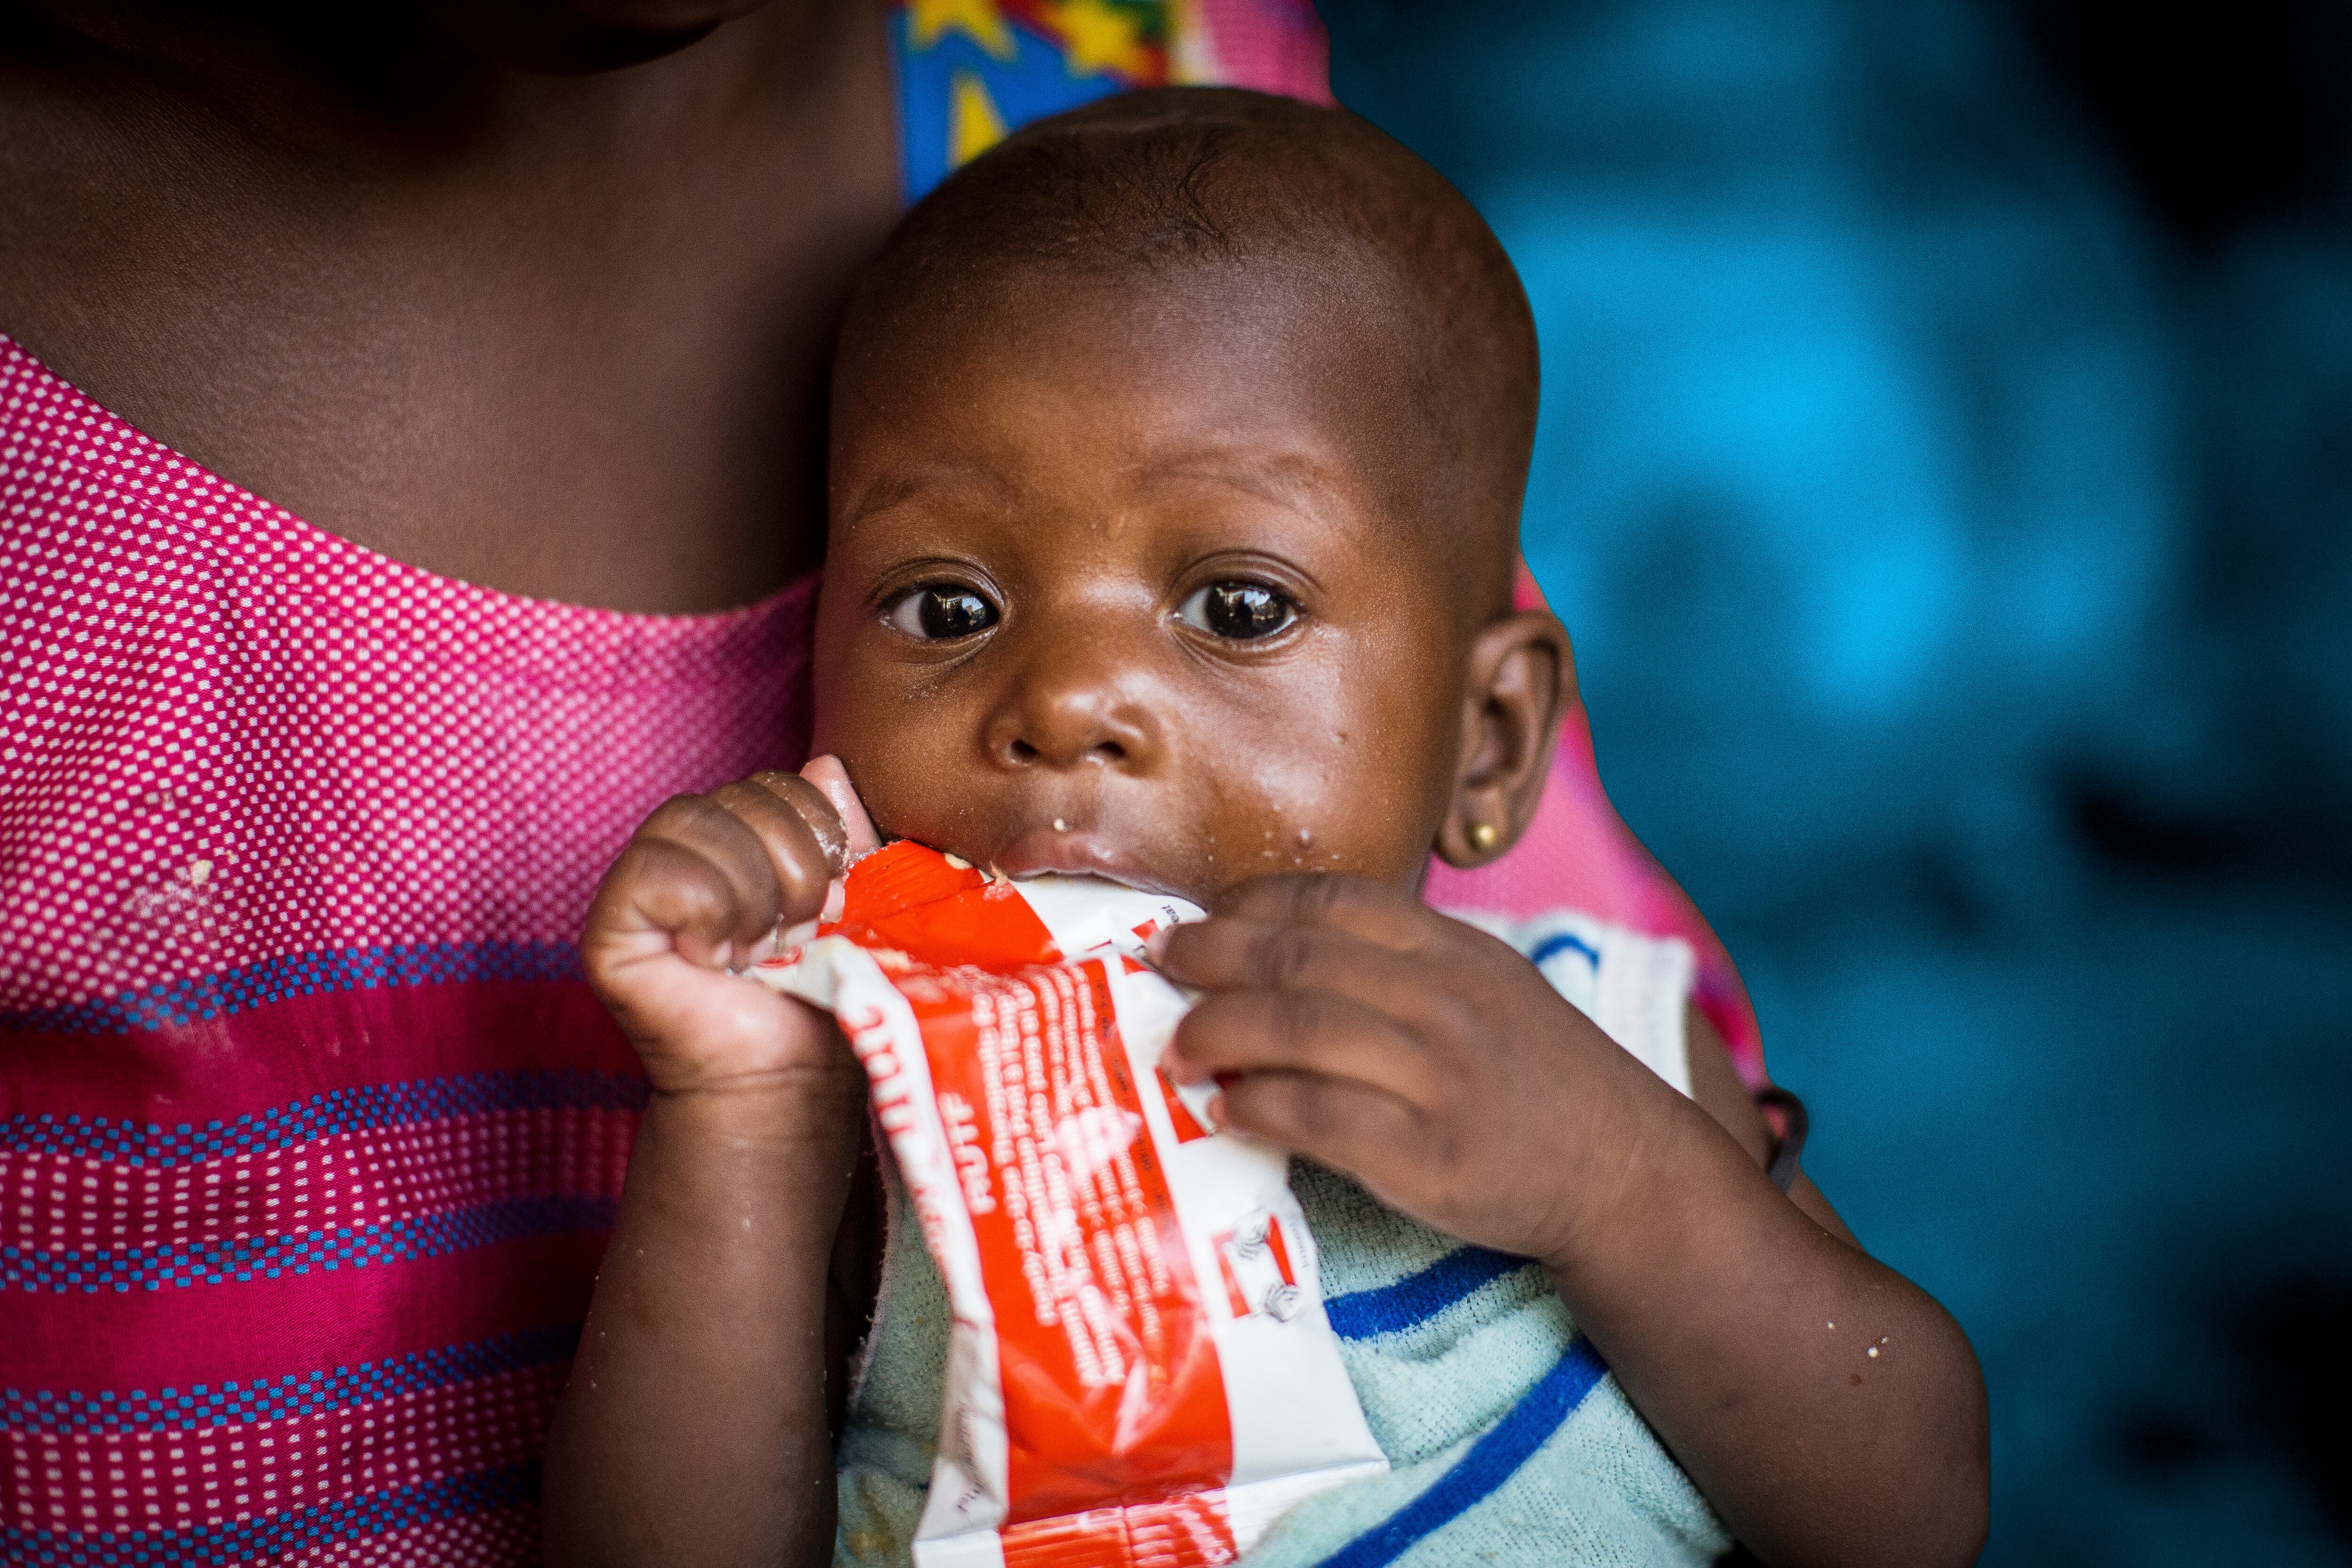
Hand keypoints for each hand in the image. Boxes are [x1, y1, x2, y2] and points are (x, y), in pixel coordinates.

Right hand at [584, 758, 880, 1097]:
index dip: (819, 832)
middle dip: (794, 867)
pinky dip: (705, 913)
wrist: (787, 1080)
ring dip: (753, 895)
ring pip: (698, 822)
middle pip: (741, 795)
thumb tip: (828, 766)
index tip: (834, 900)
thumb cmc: (822, 999)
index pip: (779, 783)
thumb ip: (848, 836)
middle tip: (798, 935)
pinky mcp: (607, 928)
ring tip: (759, 950)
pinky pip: (656, 872)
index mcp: (740, 837)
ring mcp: (637, 884)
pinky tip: (716, 958)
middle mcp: (683, 849)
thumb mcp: (858, 905)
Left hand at [1153, 873, 1676, 1267]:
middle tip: (1160, 968)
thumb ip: (1399, 961)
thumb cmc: (1540, 1078)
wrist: (1624, 1171)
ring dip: (1218, 1032)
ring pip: (1299, 1030)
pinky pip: (1321, 1119)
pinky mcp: (1428, 1158)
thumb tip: (1281, 952)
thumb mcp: (1487, 985)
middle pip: (1298, 959)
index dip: (1248, 903)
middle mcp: (1442, 1001)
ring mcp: (1436, 1078)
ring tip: (1176, 1047)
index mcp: (1452, 950)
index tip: (1199, 917)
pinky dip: (1260, 1109)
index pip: (1330, 899)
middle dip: (1211, 957)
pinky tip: (1226, 1111)